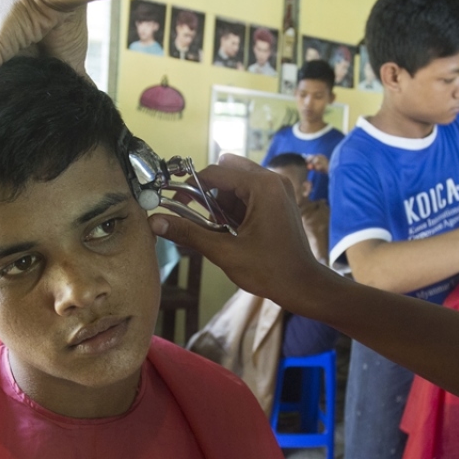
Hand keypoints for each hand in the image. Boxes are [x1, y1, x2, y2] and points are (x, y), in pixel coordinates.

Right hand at [148, 154, 327, 303]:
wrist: (303, 285)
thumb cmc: (268, 270)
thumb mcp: (224, 251)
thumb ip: (189, 233)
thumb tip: (155, 222)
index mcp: (262, 186)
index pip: (215, 173)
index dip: (191, 186)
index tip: (176, 203)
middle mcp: (273, 180)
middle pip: (227, 173)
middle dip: (210, 195)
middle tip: (202, 218)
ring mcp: (279, 190)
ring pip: (238, 184)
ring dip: (223, 203)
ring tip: (223, 231)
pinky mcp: (280, 201)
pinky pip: (250, 194)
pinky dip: (236, 208)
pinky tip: (234, 231)